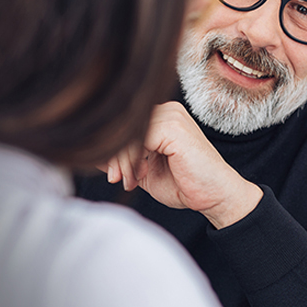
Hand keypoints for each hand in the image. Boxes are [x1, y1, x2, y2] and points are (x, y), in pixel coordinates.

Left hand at [103, 102, 262, 228]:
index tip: (114, 175)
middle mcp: (167, 110)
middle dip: (113, 156)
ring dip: (121, 162)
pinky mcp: (173, 127)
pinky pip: (136, 139)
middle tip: (117, 180)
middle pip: (122, 126)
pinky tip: (139, 176)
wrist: (215, 196)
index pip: (124, 124)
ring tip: (130, 181)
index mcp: (162, 116)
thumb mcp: (144, 170)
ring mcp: (171, 116)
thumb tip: (91, 150)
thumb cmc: (186, 184)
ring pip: (126, 133)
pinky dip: (130, 161)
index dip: (112, 149)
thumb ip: (122, 158)